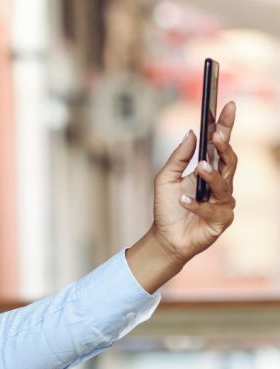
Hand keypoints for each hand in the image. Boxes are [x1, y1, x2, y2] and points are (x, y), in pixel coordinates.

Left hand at [126, 101, 237, 292]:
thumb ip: (178, 157)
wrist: (165, 238)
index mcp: (209, 170)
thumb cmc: (166, 208)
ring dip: (211, 175)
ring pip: (224, 184)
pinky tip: (184, 200)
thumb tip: (192, 132)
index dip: (226, 125)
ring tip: (199, 168)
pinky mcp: (221, 220)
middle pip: (229, 160)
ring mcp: (224, 202)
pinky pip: (212, 209)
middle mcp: (220, 184)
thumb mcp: (165, 178)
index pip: (221, 144)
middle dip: (224, 146)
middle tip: (216, 135)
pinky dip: (197, 204)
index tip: (228, 104)